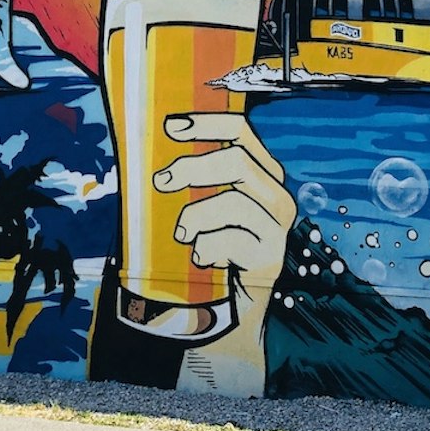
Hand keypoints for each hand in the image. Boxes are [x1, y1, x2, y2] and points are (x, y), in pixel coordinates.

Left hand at [155, 112, 295, 394]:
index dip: (207, 123)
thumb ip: (193, 180)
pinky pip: (233, 240)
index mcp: (261, 174)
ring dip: (197, 215)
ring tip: (182, 234)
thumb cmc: (212, 246)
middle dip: (193, 168)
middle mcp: (276, 195)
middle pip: (237, 161)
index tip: (170, 126)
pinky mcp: (271, 258)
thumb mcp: (204, 207)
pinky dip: (208, 247)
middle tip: (162, 182)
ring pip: (234, 201)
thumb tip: (152, 154)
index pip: (241, 131)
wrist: (231, 306)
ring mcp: (277, 227)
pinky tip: (201, 258)